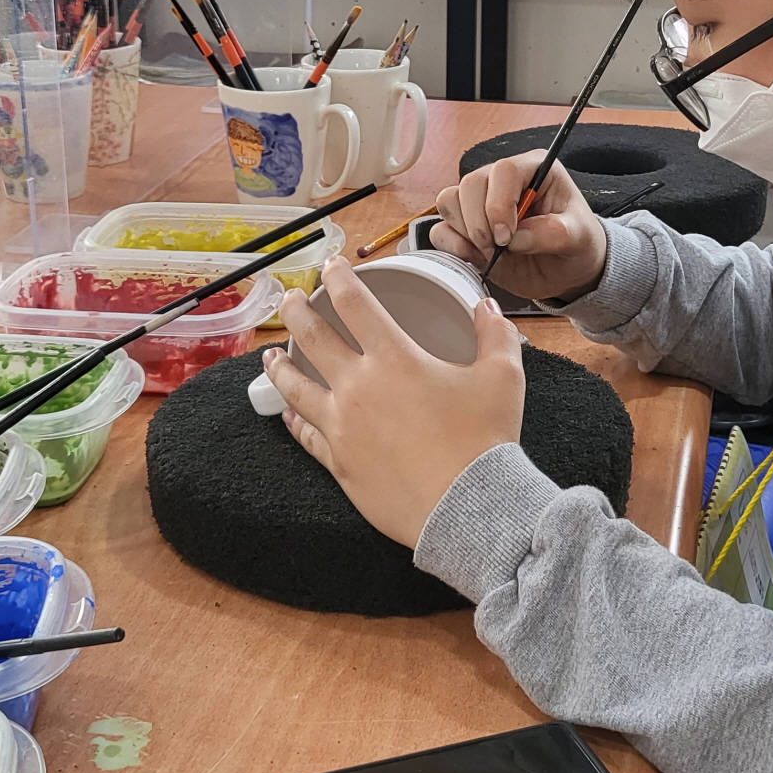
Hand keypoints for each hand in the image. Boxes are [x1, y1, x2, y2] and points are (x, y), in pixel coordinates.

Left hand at [265, 257, 527, 549]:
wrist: (467, 507)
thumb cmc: (485, 441)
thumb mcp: (502, 377)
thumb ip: (494, 335)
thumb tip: (486, 308)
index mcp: (394, 358)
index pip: (354, 303)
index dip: (339, 277)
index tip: (331, 266)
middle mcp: (358, 388)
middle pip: (312, 338)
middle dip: (297, 312)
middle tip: (290, 300)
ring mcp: (342, 427)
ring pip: (295, 388)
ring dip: (280, 366)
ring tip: (270, 355)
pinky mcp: (339, 464)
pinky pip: (306, 436)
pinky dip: (294, 422)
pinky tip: (287, 415)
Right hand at [431, 150, 607, 302]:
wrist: (565, 272)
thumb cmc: (576, 245)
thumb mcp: (579, 238)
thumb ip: (554, 233)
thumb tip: (517, 238)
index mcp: (533, 169)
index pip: (504, 171)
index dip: (499, 203)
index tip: (508, 235)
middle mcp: (502, 182)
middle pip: (470, 184)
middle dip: (480, 222)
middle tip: (500, 247)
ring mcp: (480, 203)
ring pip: (449, 201)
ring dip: (466, 232)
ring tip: (492, 252)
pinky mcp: (465, 228)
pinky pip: (440, 228)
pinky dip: (452, 245)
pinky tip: (476, 257)